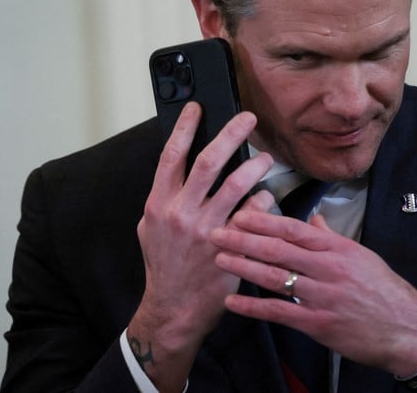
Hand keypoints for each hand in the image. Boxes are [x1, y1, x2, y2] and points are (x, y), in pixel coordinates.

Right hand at [127, 102, 273, 391]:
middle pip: (208, 161)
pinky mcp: (231, 246)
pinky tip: (266, 196)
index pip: (171, 155)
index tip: (197, 107)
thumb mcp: (149, 228)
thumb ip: (163, 198)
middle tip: (249, 119)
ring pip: (237, 185)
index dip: (184, 127)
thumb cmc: (164, 266)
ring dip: (255, 165)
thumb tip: (177, 168)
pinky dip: (263, 200)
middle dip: (231, 134)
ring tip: (266, 158)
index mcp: (159, 203)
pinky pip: (255, 214)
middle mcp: (181, 212)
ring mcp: (207, 229)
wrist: (174, 308)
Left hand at [210, 210, 416, 379]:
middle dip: (243, 239)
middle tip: (215, 231)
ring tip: (218, 259)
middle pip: (278, 249)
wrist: (410, 330)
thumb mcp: (362, 255)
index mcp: (337, 249)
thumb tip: (314, 219)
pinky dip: (253, 307)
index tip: (239, 212)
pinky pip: (279, 313)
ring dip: (243, 267)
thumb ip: (332, 238)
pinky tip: (232, 301)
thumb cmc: (385, 291)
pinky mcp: (318, 325)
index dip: (263, 220)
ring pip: (274, 278)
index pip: (294, 228)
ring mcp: (322, 297)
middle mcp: (328, 269)